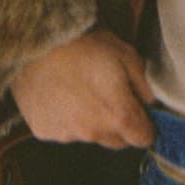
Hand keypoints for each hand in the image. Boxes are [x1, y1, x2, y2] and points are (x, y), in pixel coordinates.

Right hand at [9, 28, 156, 148]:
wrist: (35, 43)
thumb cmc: (83, 45)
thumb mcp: (126, 55)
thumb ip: (144, 85)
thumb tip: (149, 103)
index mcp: (118, 116)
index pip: (143, 139)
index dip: (144, 124)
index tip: (137, 111)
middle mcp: (93, 132)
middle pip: (117, 141)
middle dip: (117, 124)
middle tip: (107, 96)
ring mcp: (66, 134)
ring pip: (89, 137)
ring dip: (90, 122)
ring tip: (79, 92)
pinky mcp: (44, 131)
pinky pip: (63, 132)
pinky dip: (65, 119)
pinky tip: (60, 96)